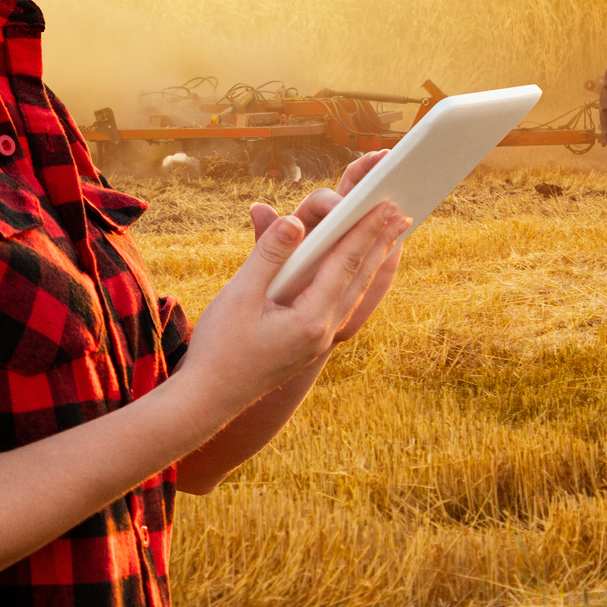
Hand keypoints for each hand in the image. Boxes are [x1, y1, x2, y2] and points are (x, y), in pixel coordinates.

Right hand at [177, 177, 408, 414]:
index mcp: (311, 320)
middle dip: (380, 244)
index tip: (385, 205)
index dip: (365, 231)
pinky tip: (354, 273)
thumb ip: (269, 255)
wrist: (206, 401)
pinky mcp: (307, 345)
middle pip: (360, 279)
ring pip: (353, 294)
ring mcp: (317, 342)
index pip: (345, 264)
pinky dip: (353, 281)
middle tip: (401, 214)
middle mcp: (323, 332)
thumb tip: (294, 220)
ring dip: (371, 263)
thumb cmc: (218, 349)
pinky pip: (341, 305)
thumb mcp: (239, 296)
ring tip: (388, 239)